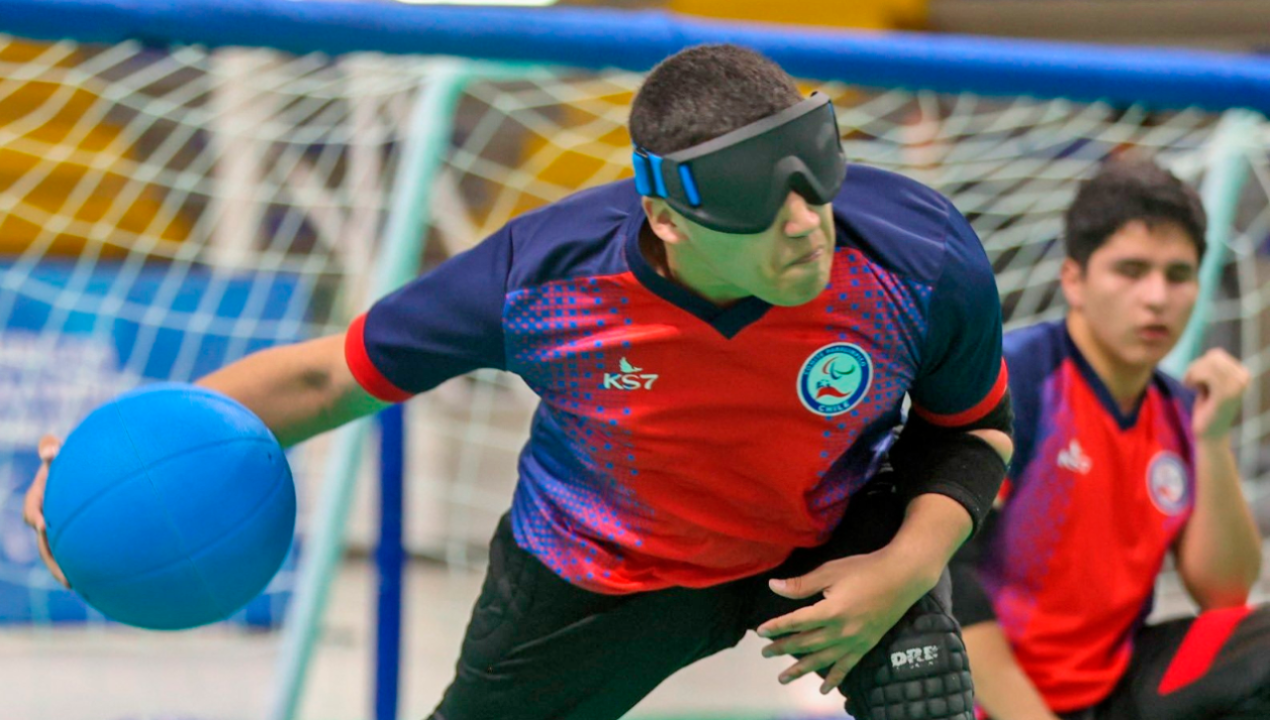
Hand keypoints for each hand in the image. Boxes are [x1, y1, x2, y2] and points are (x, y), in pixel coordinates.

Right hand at [22, 435, 68, 587]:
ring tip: (74, 585)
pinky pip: (71, 552)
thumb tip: (50, 450)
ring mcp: (55, 529)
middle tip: (65, 576)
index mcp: (38, 499)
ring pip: (55, 553)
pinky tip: (93, 578)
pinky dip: (78, 563)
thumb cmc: (67, 459)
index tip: (42, 525)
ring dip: (62, 569)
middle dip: (51, 561)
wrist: (79, 472)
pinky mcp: (67, 535)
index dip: (35, 517)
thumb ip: (50, 447)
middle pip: (43, 544)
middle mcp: (44, 518)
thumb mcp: (57, 450)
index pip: (33, 510)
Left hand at [755, 549, 932, 693]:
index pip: (796, 622)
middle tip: (765, 654)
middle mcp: (841, 631)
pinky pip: (846, 667)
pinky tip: (823, 689)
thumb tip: (774, 587)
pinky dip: (834, 680)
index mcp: (830, 611)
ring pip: (822, 660)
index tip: (760, 631)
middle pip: (805, 643)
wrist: (901, 577)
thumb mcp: (830, 571)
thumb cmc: (864, 569)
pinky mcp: (866, 645)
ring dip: (801, 669)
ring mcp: (854, 641)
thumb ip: (802, 585)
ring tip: (783, 678)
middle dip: (783, 648)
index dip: (777, 627)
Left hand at [1183, 349, 1249, 441]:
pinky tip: (1189, 387)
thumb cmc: (1209, 408)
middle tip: (1189, 380)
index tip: (1194, 377)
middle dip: (1194, 366)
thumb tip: (1214, 351)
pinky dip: (1192, 378)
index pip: (1216, 354)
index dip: (1199, 362)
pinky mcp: (1226, 394)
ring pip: (1207, 364)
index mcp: (1243, 374)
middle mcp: (1244, 378)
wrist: (1210, 434)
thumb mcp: (1213, 384)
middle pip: (1211, 357)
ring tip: (1190, 384)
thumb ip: (1215, 368)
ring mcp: (1237, 386)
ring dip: (1192, 372)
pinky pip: (1205, 374)